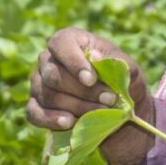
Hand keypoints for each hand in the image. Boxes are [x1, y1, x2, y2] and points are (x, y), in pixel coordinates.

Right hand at [24, 28, 153, 164]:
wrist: (119, 110)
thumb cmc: (123, 82)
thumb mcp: (131, 71)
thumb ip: (118, 63)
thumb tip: (95, 57)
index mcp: (72, 41)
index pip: (61, 43)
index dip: (73, 61)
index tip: (91, 80)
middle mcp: (49, 59)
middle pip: (54, 74)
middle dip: (82, 91)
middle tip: (109, 100)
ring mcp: (39, 83)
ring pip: (47, 95)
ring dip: (75, 106)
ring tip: (99, 113)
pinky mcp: (36, 105)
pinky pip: (34, 113)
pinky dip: (51, 119)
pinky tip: (69, 123)